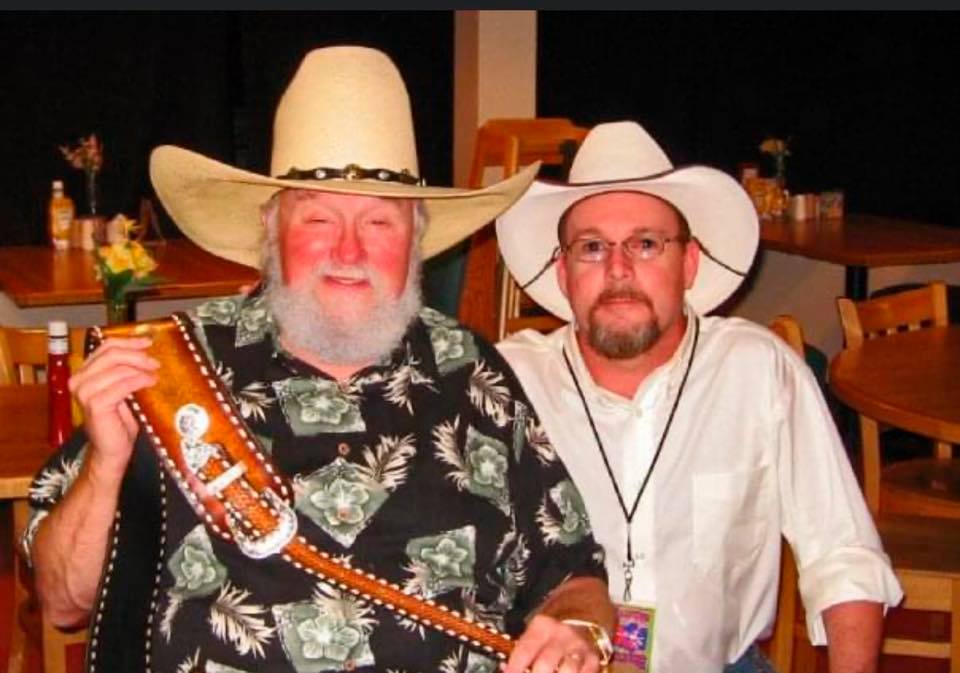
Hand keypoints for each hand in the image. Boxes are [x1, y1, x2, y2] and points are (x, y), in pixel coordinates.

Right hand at [69, 336, 158, 480]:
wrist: (113, 449)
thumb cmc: (121, 420)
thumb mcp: (125, 389)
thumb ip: (128, 371)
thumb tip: (151, 352)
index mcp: (85, 372)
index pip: (106, 346)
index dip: (129, 341)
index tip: (149, 342)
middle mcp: (79, 380)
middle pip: (111, 354)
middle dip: (137, 354)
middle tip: (156, 362)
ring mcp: (85, 392)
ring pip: (117, 368)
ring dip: (140, 368)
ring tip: (155, 374)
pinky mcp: (95, 404)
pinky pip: (122, 385)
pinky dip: (139, 381)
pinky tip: (150, 382)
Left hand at [503, 614, 603, 672]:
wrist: (583, 618)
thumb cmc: (551, 632)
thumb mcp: (534, 633)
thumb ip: (521, 651)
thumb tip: (505, 669)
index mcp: (542, 626)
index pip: (525, 650)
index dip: (515, 668)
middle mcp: (561, 634)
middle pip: (545, 665)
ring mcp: (578, 647)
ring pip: (566, 671)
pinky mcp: (593, 659)